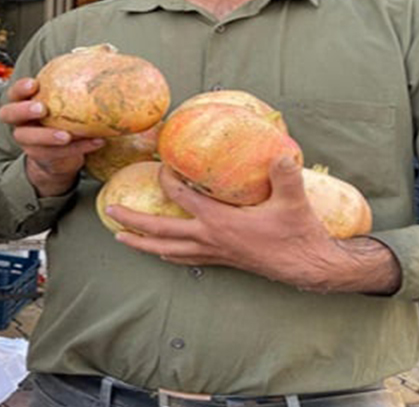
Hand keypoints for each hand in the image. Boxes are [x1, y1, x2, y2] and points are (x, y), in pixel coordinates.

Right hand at [0, 78, 103, 196]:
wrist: (61, 154)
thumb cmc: (62, 117)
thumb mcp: (63, 100)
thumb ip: (74, 82)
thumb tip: (105, 53)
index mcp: (23, 103)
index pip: (14, 93)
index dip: (20, 88)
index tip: (34, 84)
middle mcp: (20, 122)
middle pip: (9, 115)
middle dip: (24, 110)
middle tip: (42, 109)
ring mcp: (28, 141)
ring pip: (30, 139)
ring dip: (48, 136)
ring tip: (67, 135)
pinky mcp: (42, 157)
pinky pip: (56, 154)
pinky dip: (78, 148)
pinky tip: (96, 141)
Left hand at [106, 157, 353, 290]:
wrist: (309, 266)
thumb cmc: (299, 233)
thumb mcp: (294, 201)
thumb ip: (285, 175)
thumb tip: (281, 152)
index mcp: (220, 222)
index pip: (181, 198)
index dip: (167, 180)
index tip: (160, 164)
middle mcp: (210, 239)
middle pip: (160, 231)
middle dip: (133, 220)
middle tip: (109, 211)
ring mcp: (214, 252)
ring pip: (168, 250)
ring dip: (142, 243)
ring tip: (120, 237)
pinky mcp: (222, 260)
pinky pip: (185, 258)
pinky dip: (167, 253)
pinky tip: (160, 252)